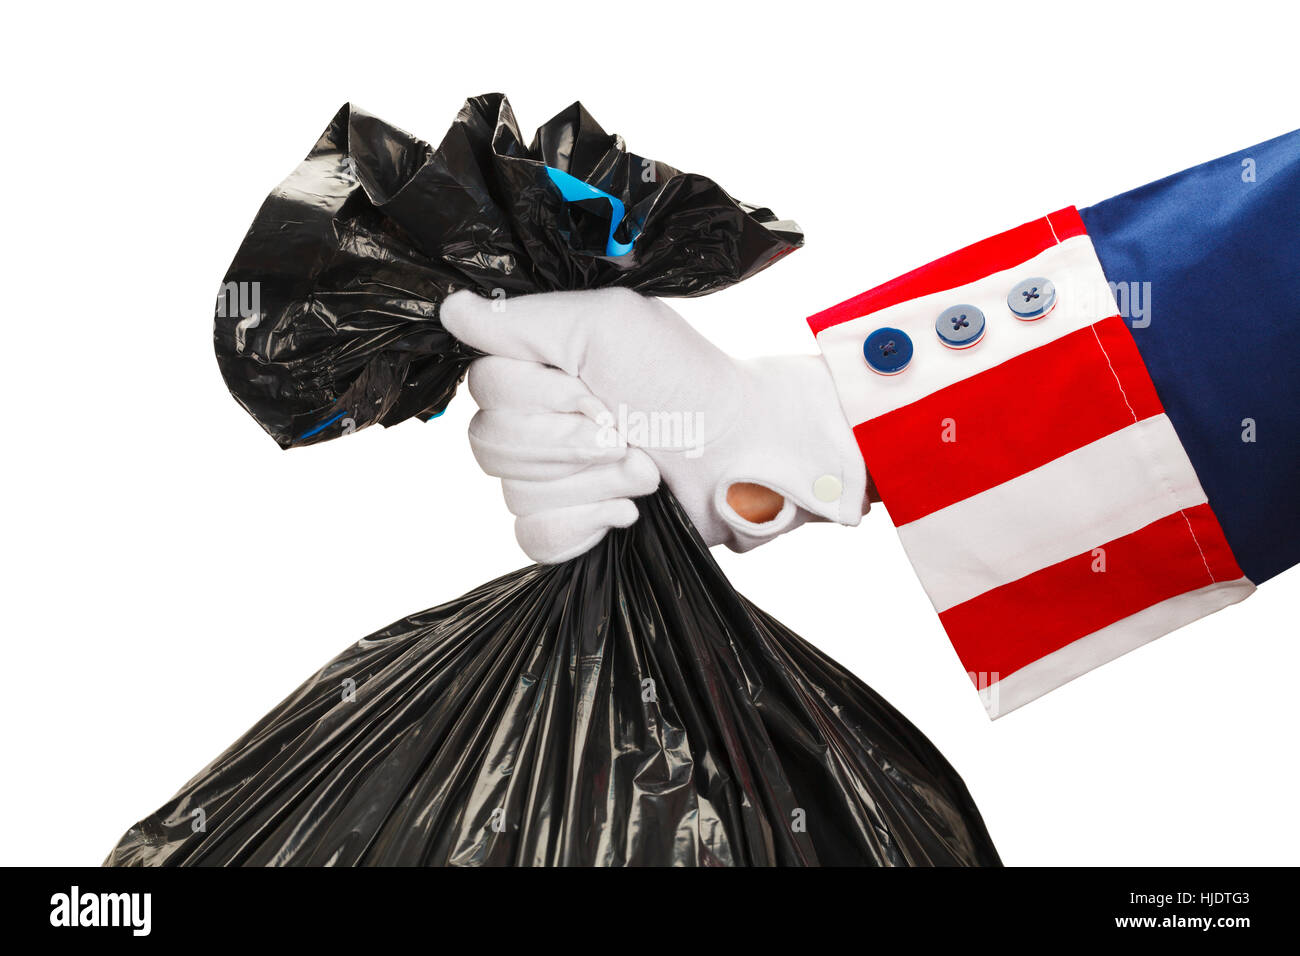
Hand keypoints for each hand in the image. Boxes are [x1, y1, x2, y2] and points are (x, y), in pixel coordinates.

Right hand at [442, 288, 866, 560]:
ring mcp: (550, 478)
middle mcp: (536, 420)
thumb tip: (451, 309)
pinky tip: (624, 513)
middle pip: (488, 444)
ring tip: (643, 470)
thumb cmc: (686, 382)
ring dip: (591, 483)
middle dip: (568, 445)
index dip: (538, 399)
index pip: (483, 387)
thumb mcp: (608, 327)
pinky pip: (532, 538)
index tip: (593, 392)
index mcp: (540, 367)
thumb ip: (524, 321)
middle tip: (624, 432)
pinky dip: (584, 525)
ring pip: (513, 494)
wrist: (744, 454)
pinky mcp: (570, 527)